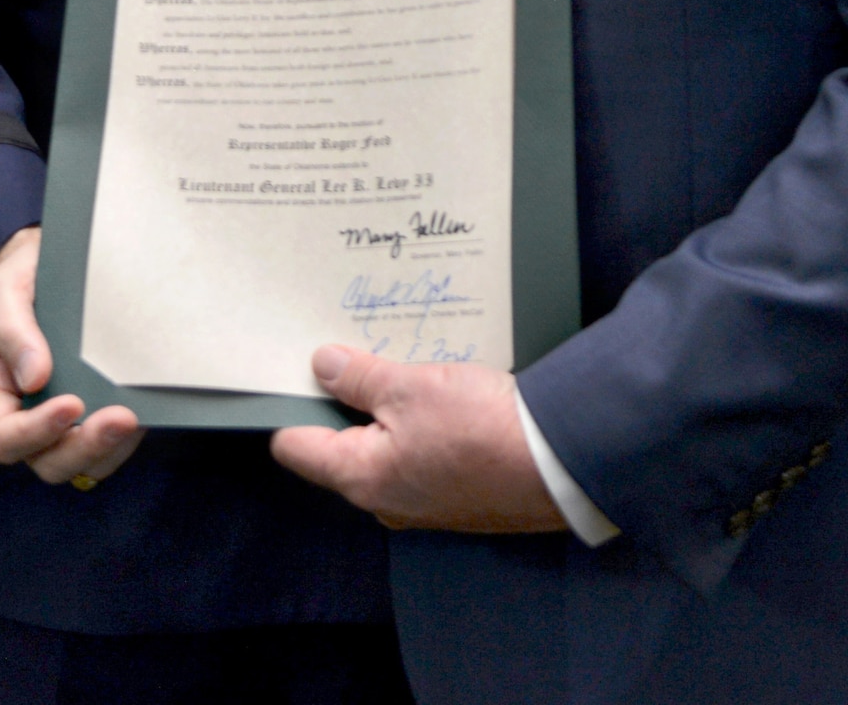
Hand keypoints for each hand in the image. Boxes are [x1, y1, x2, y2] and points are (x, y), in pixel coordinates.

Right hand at [0, 226, 143, 484]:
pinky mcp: (101, 405)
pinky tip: (145, 409)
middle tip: (120, 418)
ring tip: (135, 418)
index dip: (35, 432)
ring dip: (110, 448)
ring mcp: (67, 416)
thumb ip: (12, 329)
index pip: (5, 437)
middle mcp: (29, 412)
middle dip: (83, 448)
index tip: (72, 403)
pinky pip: (112, 443)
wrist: (58, 257)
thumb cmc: (22, 276)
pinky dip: (128, 437)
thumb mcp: (3, 290)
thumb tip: (34, 378)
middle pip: (48, 461)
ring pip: (83, 462)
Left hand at [269, 345, 567, 533]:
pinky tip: (433, 386)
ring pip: (384, 445)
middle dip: (342, 397)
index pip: (296, 446)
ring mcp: (421, 500)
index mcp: (360, 478)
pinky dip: (418, 421)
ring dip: (385, 406)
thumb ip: (359, 377)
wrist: (558, 463)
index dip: (289, 402)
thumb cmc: (478, 427)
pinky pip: (419, 452)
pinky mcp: (455, 491)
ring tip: (391, 358)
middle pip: (340, 444)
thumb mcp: (411, 387)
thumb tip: (320, 365)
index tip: (291, 364)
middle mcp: (384, 499)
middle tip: (346, 347)